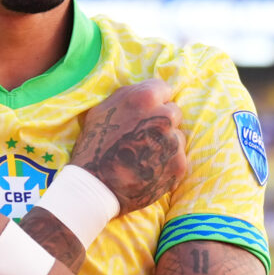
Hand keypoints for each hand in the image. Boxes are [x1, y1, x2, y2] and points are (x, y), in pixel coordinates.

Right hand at [70, 79, 185, 213]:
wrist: (95, 186)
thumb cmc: (94, 145)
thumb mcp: (102, 109)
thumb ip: (128, 96)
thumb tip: (147, 91)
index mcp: (144, 98)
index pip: (164, 89)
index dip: (154, 101)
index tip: (146, 112)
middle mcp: (163, 117)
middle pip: (173, 112)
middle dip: (161, 121)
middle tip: (143, 136)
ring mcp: (173, 142)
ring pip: (177, 136)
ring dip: (165, 143)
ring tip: (143, 155)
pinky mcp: (179, 166)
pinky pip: (178, 158)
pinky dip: (166, 163)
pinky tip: (148, 168)